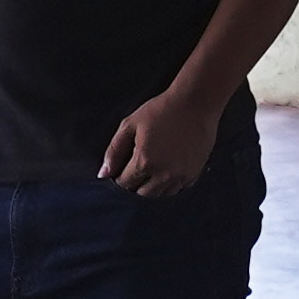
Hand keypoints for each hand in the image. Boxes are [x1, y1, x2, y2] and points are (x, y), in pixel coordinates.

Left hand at [98, 83, 222, 196]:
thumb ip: (114, 151)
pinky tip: (167, 169)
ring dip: (152, 187)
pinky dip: (169, 185)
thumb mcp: (130, 125)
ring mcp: (180, 176)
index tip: (122, 168)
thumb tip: (103, 174)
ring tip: (152, 168)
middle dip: (135, 184)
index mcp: (144, 162)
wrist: (195, 103)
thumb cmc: (162, 110)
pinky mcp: (193, 174)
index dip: (120, 177)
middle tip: (136, 168)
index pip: (125, 184)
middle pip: (142, 194)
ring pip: (160, 195)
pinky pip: (177, 190)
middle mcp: (163, 174)